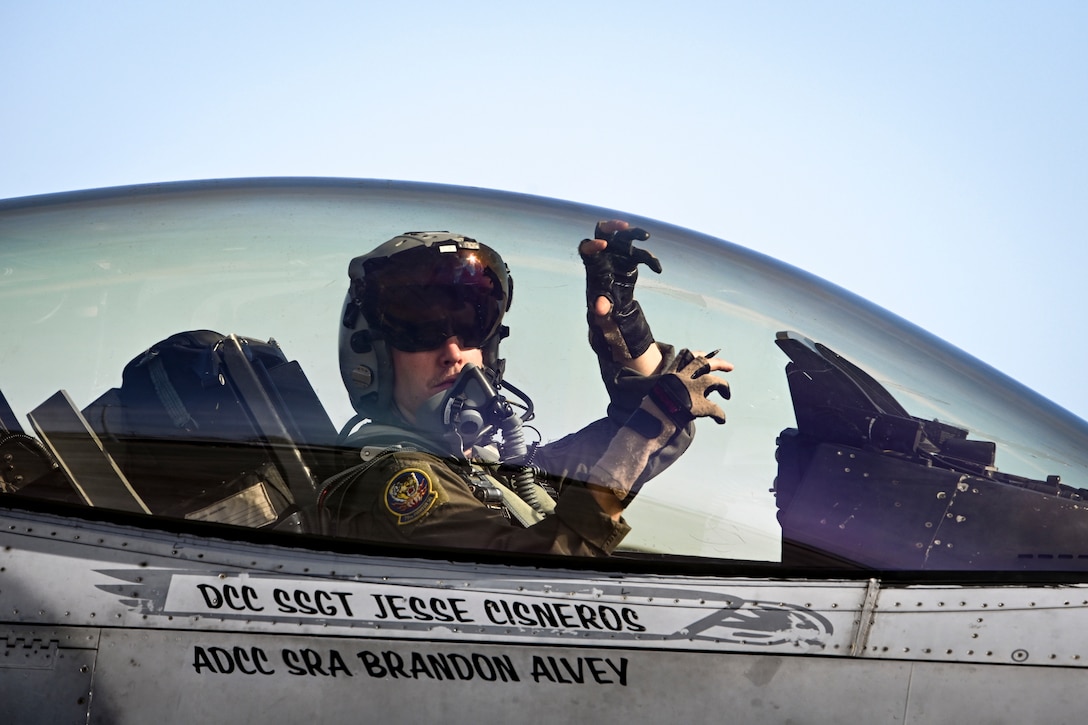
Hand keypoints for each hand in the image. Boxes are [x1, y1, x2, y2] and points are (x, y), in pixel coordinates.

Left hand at [579, 220, 661, 363]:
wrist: (614, 305)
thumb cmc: (601, 304)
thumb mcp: (601, 309)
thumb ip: (601, 308)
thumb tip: (601, 309)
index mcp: (591, 263)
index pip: (586, 248)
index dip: (593, 244)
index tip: (603, 244)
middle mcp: (603, 254)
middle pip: (602, 231)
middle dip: (611, 226)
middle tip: (624, 226)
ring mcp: (617, 253)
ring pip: (624, 236)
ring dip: (634, 233)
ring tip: (646, 236)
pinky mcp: (630, 258)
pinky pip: (640, 253)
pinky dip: (650, 259)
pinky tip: (657, 269)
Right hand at [647, 349, 732, 425]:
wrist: (648, 424)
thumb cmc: (649, 413)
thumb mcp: (655, 394)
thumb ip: (668, 390)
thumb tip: (675, 396)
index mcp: (669, 374)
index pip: (685, 357)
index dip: (698, 354)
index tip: (706, 354)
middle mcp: (681, 378)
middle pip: (703, 363)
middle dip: (719, 363)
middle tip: (730, 367)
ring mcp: (690, 390)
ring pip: (714, 381)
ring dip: (724, 386)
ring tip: (727, 394)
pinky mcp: (697, 405)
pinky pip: (715, 408)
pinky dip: (720, 415)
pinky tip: (721, 420)